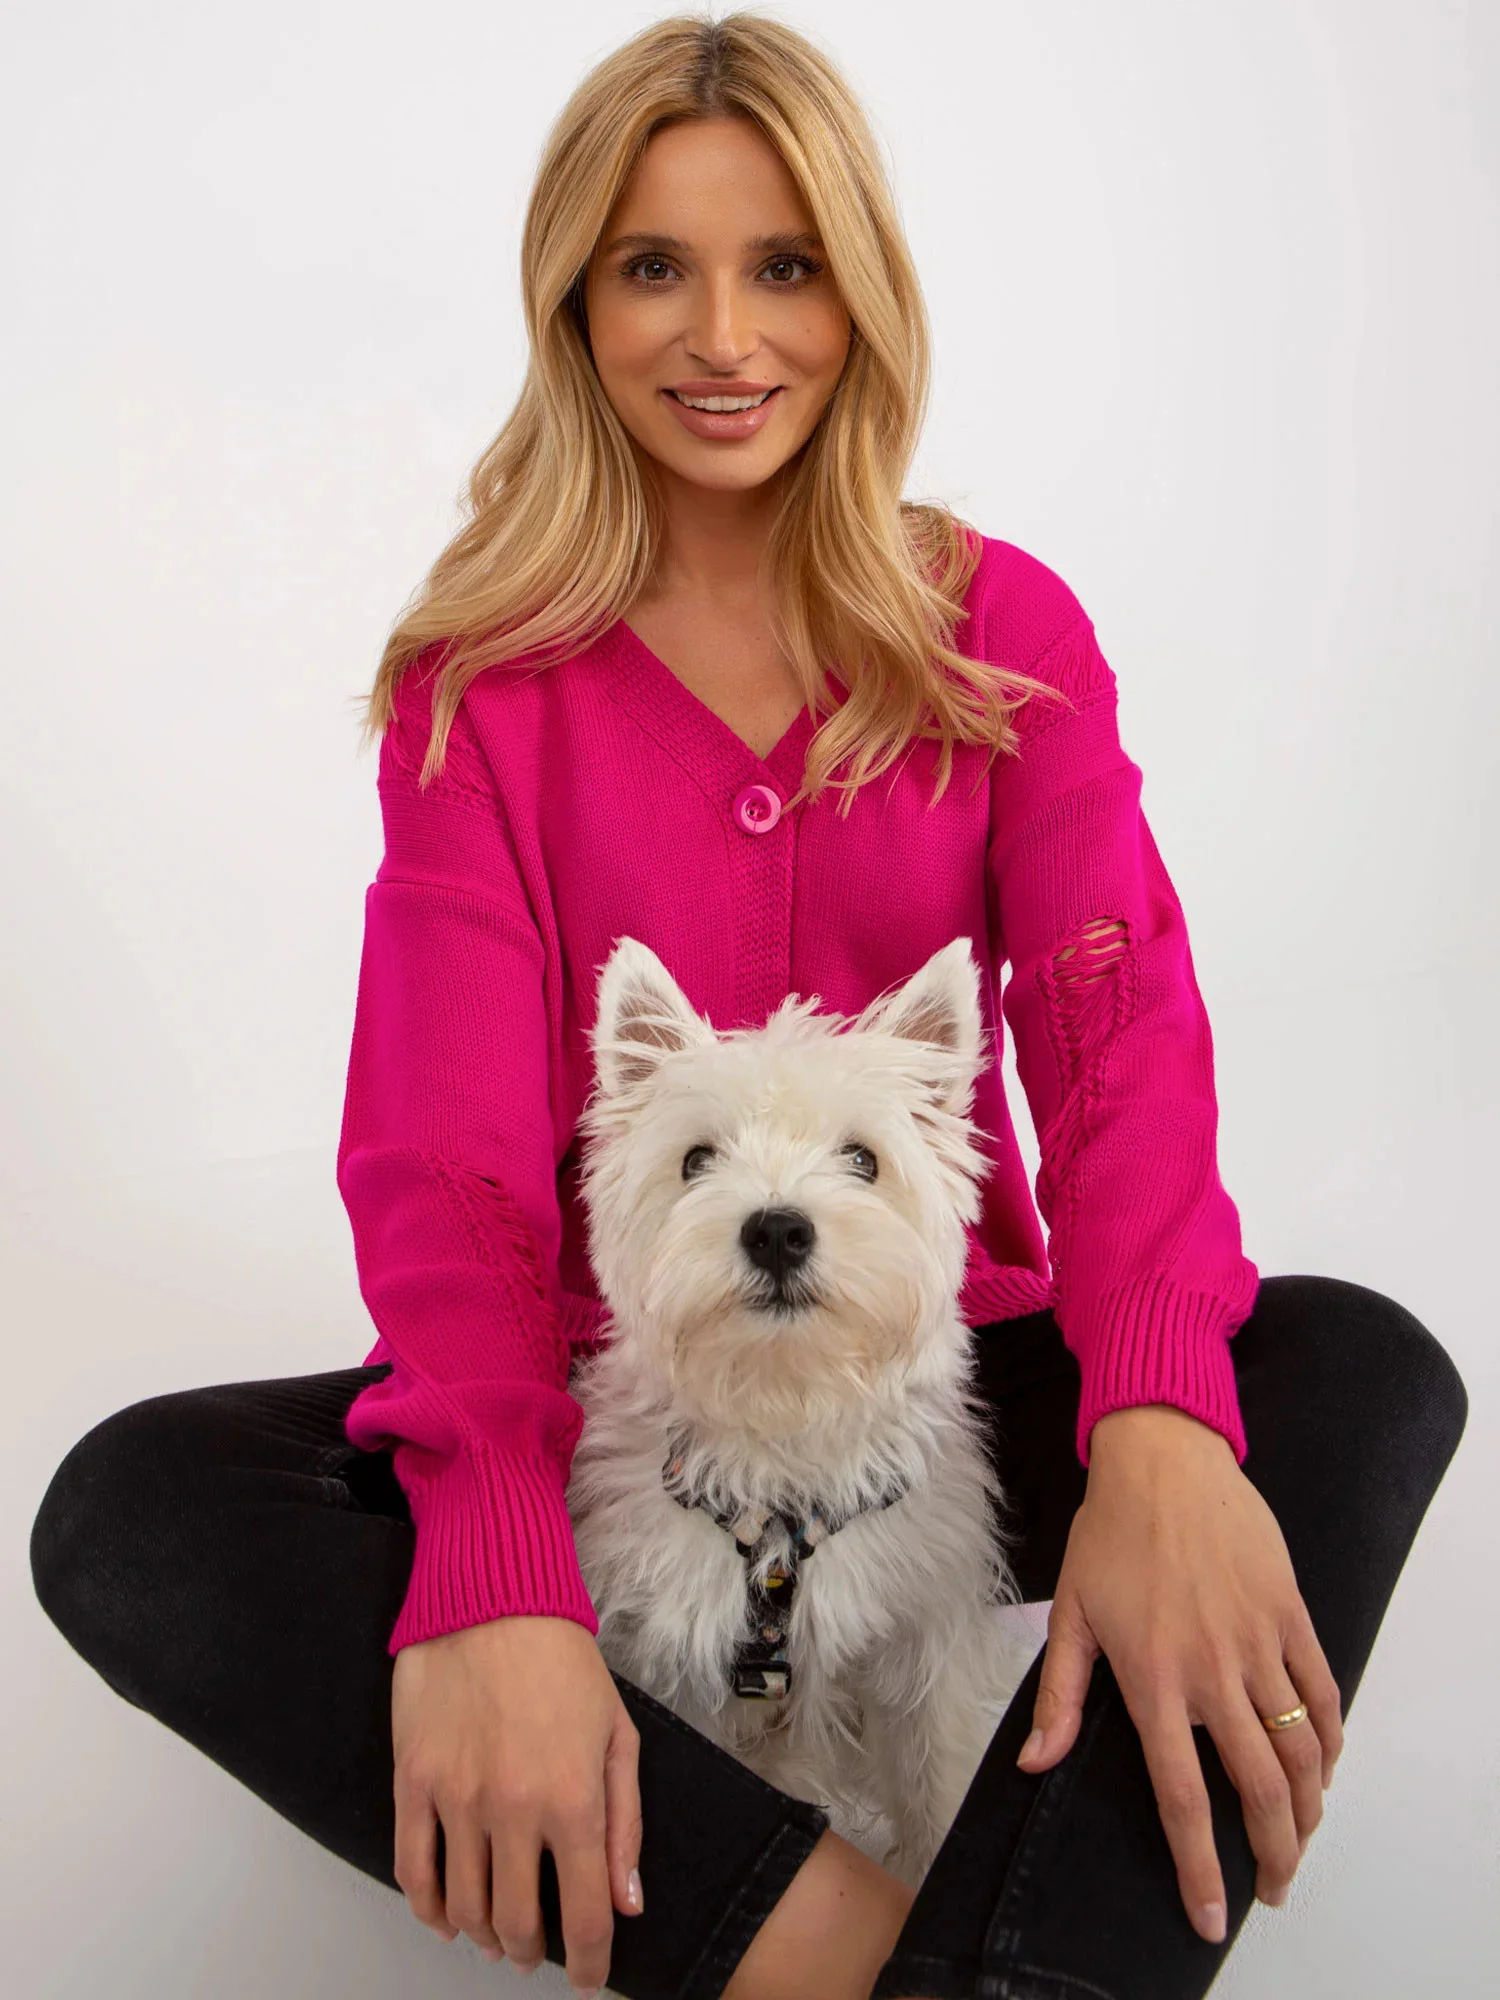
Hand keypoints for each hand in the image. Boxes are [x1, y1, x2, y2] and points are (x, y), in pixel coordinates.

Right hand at [391, 1613, 643, 1996]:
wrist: (492, 1598)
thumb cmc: (562, 1662)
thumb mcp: (618, 1735)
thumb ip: (624, 1825)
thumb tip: (626, 1903)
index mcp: (573, 1800)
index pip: (582, 1915)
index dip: (587, 1961)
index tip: (586, 1976)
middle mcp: (513, 1809)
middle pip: (515, 1924)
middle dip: (531, 1952)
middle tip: (537, 1952)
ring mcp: (456, 1798)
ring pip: (462, 1908)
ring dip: (482, 1936)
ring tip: (497, 1935)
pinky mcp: (413, 1781)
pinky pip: (412, 1869)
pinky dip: (427, 1908)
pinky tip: (445, 1915)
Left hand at [1016, 1404, 1343, 1944]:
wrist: (1162, 1460)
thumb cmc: (1108, 1534)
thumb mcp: (1070, 1612)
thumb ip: (1060, 1698)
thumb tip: (1036, 1764)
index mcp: (1152, 1678)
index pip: (1181, 1796)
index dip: (1197, 1866)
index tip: (1206, 1915)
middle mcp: (1210, 1669)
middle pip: (1259, 1788)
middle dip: (1274, 1853)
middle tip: (1274, 1888)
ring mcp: (1256, 1641)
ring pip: (1301, 1749)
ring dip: (1309, 1806)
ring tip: (1299, 1836)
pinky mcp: (1288, 1613)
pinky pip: (1322, 1691)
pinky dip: (1330, 1738)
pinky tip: (1323, 1764)